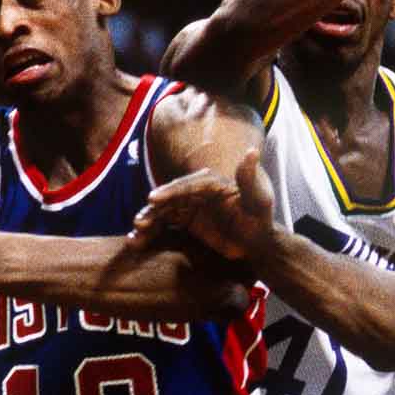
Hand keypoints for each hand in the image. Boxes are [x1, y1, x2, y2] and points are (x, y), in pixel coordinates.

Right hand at [131, 148, 274, 260]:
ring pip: (162, 212)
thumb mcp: (259, 199)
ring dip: (148, 222)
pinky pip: (163, 225)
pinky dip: (150, 233)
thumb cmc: (260, 218)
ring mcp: (188, 205)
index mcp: (210, 182)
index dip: (170, 191)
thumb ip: (250, 178)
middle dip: (153, 209)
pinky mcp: (184, 220)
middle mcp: (195, 191)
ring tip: (134, 236)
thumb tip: (251, 152)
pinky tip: (135, 242)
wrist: (255, 241)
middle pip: (169, 198)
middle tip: (139, 221)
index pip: (187, 185)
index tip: (152, 199)